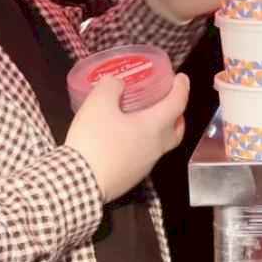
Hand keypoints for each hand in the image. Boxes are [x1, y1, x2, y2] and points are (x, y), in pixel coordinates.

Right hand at [65, 74, 188, 201]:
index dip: (182, 88)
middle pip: (178, 129)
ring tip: (144, 118)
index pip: (178, 103)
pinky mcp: (132, 177)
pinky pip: (145, 155)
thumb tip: (117, 83)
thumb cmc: (95, 141)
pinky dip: (143, 143)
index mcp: (155, 126)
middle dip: (177, 113)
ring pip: (162, 144)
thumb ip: (110, 87)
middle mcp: (157, 147)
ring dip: (160, 130)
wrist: (79, 183)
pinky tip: (125, 139)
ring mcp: (146, 165)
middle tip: (168, 101)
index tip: (182, 79)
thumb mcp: (98, 104)